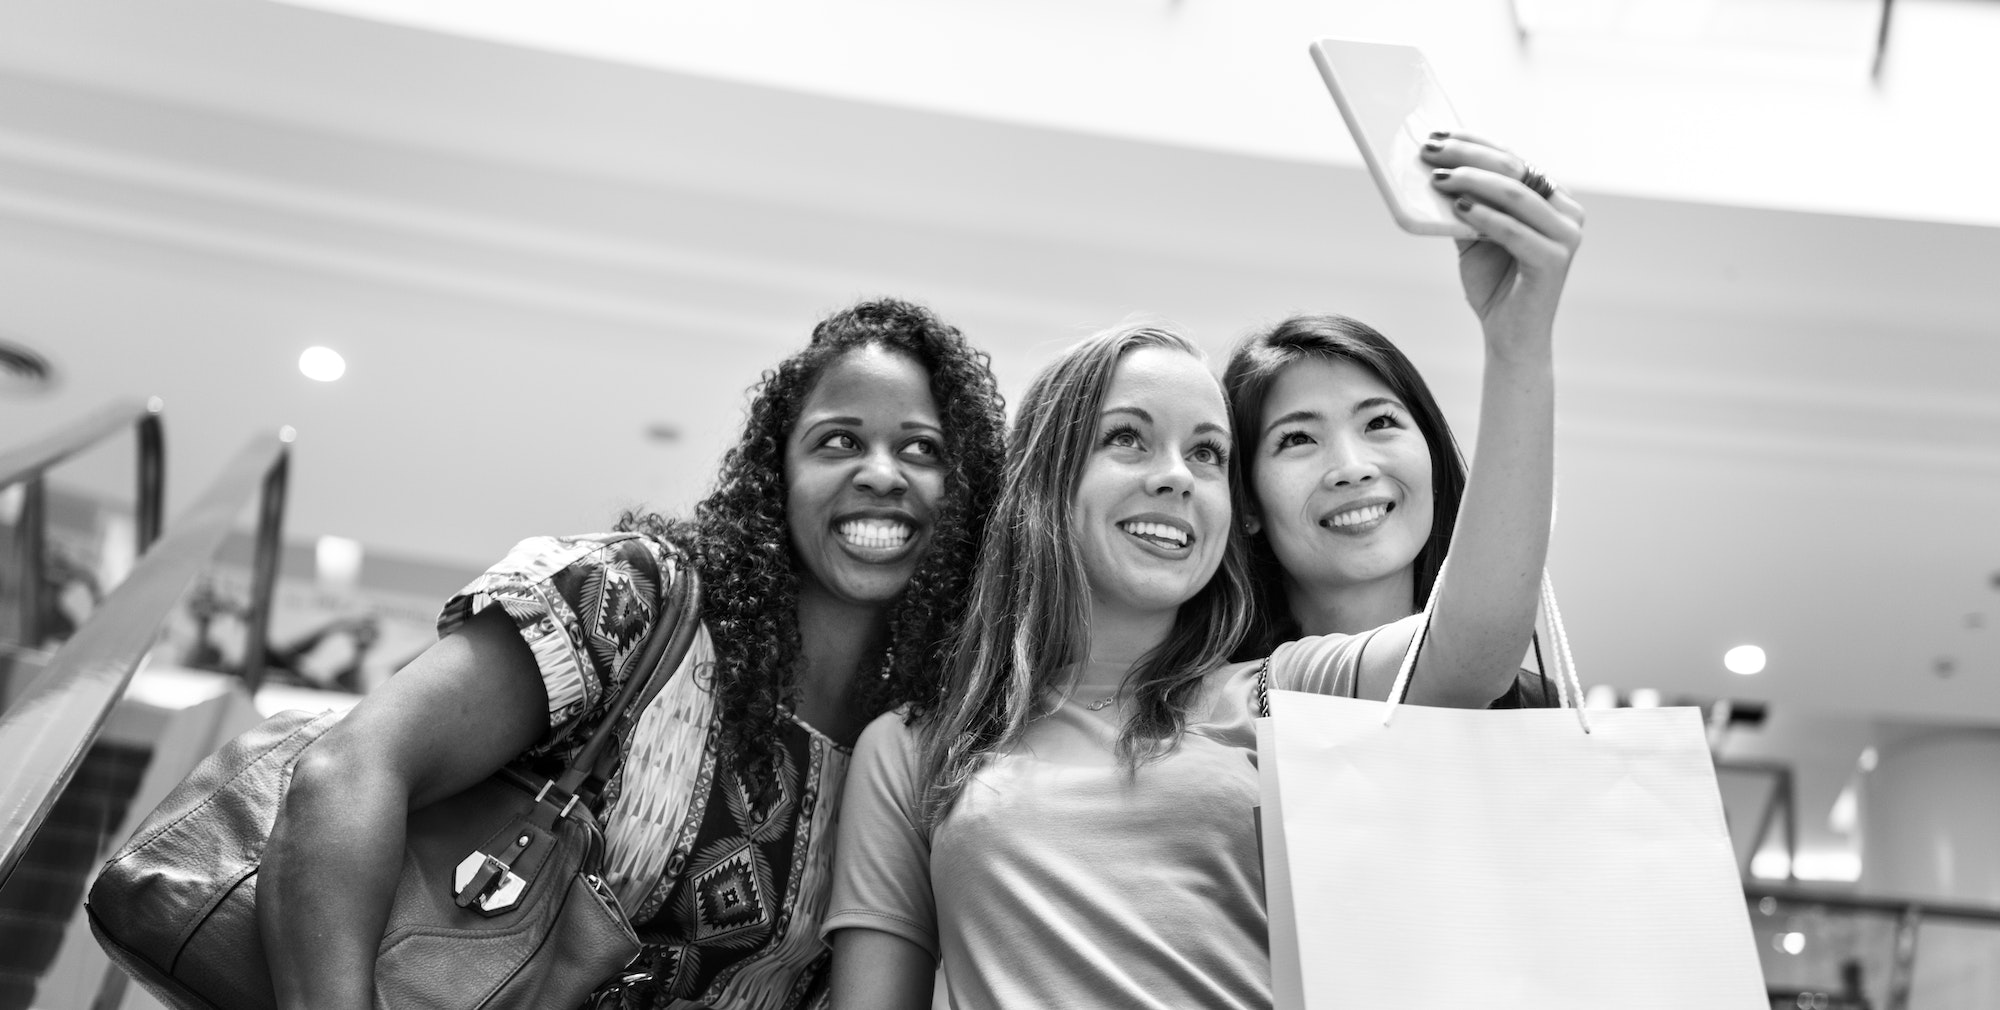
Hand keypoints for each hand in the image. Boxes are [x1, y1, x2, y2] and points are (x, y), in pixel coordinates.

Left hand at [1421, 132, 1585, 358]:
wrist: (1510, 337)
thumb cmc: (1494, 284)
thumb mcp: (1474, 235)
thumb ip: (1465, 204)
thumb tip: (1436, 170)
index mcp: (1552, 199)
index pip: (1512, 159)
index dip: (1474, 144)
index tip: (1438, 136)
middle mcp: (1567, 211)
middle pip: (1514, 170)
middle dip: (1468, 156)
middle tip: (1431, 152)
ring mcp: (1567, 235)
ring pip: (1515, 194)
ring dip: (1473, 181)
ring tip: (1439, 178)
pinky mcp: (1555, 260)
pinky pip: (1514, 230)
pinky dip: (1484, 216)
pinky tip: (1459, 207)